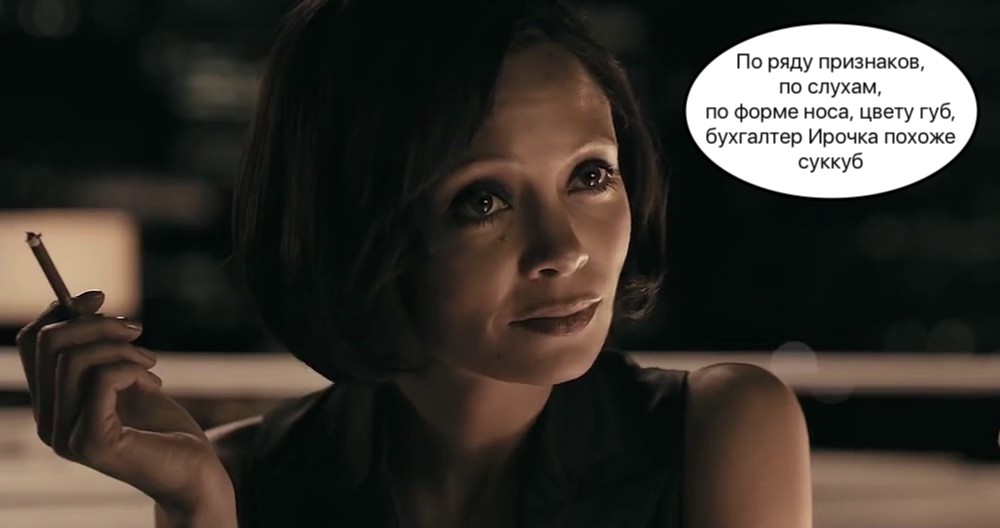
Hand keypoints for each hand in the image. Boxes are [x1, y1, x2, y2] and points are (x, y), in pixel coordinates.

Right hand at [15, 290, 234, 515]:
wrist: (195, 470)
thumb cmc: (164, 426)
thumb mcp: (129, 376)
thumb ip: (101, 347)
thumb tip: (83, 300)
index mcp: (51, 405)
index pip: (31, 345)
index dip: (61, 310)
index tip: (100, 296)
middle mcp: (49, 423)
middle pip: (47, 344)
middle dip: (96, 323)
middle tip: (137, 329)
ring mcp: (66, 437)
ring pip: (74, 358)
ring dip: (121, 347)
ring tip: (151, 362)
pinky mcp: (92, 444)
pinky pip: (101, 379)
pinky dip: (131, 367)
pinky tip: (154, 382)